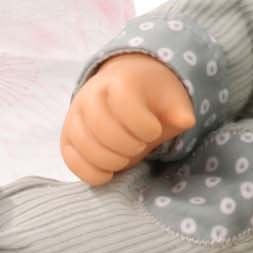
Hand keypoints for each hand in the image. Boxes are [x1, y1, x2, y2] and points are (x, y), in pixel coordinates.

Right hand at [61, 52, 196, 185]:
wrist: (125, 87)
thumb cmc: (151, 96)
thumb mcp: (172, 98)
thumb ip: (180, 111)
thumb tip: (185, 122)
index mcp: (119, 79)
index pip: (124, 104)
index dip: (143, 126)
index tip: (154, 131)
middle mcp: (90, 94)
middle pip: (102, 129)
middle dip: (128, 146)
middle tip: (141, 146)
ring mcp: (75, 115)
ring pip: (85, 146)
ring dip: (112, 161)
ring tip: (127, 157)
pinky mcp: (67, 137)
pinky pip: (72, 161)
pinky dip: (92, 173)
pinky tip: (110, 172)